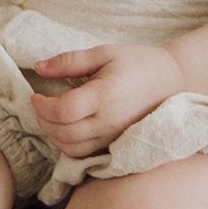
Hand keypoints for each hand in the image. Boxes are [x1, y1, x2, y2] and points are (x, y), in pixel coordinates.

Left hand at [30, 43, 185, 157]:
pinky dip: (68, 146)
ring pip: (72, 150)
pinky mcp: (116, 145)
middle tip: (39, 105)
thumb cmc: (137, 62)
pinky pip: (85, 155)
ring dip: (53, 136)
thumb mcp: (103, 53)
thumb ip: (69, 61)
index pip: (63, 111)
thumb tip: (38, 67)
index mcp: (105, 96)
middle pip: (64, 134)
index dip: (42, 106)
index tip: (35, 95)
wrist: (172, 81)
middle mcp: (109, 122)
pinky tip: (66, 129)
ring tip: (50, 117)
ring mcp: (114, 137)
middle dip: (43, 121)